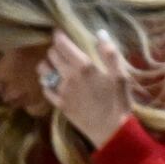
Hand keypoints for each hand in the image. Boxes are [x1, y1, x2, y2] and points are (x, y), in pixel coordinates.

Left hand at [38, 29, 133, 148]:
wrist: (111, 131)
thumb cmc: (118, 100)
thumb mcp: (120, 75)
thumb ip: (109, 53)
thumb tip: (100, 33)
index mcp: (84, 66)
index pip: (63, 45)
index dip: (58, 36)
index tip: (58, 32)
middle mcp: (69, 77)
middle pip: (52, 56)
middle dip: (54, 49)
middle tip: (60, 48)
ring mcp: (62, 92)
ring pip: (44, 72)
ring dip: (47, 65)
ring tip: (53, 63)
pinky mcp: (60, 105)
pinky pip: (46, 90)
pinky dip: (46, 83)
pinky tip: (52, 82)